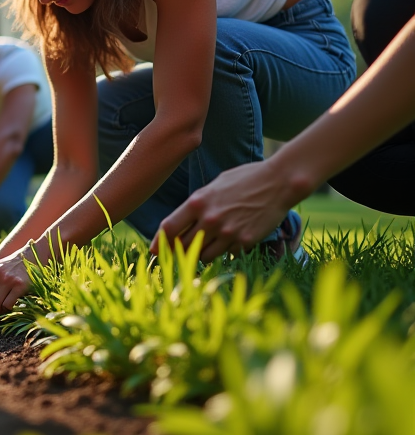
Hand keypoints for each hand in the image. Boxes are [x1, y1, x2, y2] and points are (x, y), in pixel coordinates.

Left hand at [153, 159, 298, 261]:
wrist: (280, 182)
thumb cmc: (245, 179)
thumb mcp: (214, 186)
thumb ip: (197, 204)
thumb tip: (182, 221)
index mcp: (198, 202)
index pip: (169, 228)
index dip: (159, 242)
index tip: (154, 250)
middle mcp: (209, 220)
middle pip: (183, 245)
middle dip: (179, 250)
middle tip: (178, 253)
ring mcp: (227, 232)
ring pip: (203, 255)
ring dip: (201, 253)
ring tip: (207, 245)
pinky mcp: (244, 241)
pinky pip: (227, 254)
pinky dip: (224, 251)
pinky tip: (230, 240)